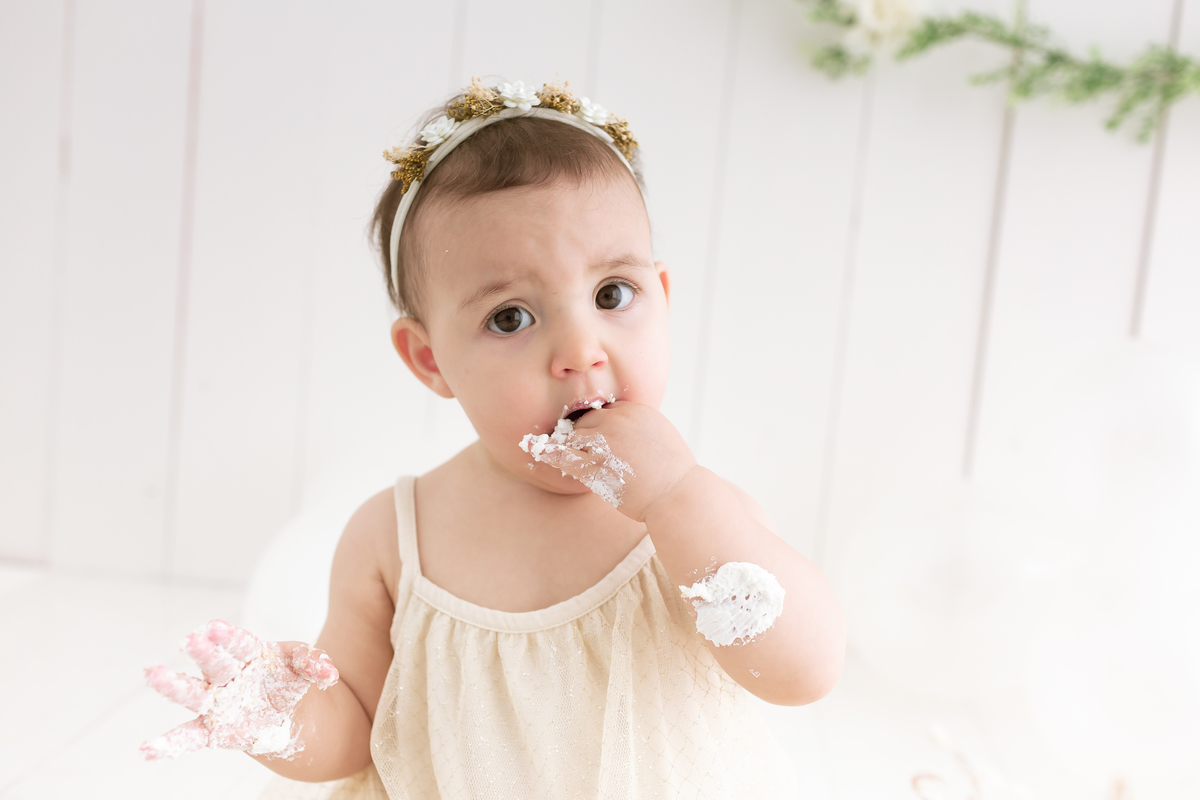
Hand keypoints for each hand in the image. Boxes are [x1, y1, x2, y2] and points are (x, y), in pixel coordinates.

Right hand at [139, 620, 337, 760]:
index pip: (237, 643)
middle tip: (190, 639)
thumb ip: (315, 665)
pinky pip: (189, 737)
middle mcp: (227, 676)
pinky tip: (147, 750)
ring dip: (174, 686)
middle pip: (213, 663)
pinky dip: (168, 745)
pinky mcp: (213, 729)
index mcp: (248, 654)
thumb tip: (330, 674)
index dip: (226, 635)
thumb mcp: (304, 666)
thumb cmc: (287, 678)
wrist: (285, 710)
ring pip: (194, 694)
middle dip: (203, 652)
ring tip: (153, 674)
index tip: (213, 626)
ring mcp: (217, 703)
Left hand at [528, 401, 695, 520]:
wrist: (678, 494)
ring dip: (570, 445)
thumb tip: (628, 428)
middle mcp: (618, 420)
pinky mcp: (595, 464)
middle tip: (583, 449)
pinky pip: (565, 456)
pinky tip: (539, 453)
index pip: (606, 409)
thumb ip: (640, 425)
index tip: (597, 436)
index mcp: (635, 410)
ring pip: (574, 435)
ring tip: (567, 455)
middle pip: (587, 419)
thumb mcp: (661, 434)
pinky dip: (550, 454)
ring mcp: (605, 441)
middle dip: (584, 434)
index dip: (600, 424)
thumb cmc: (674, 472)